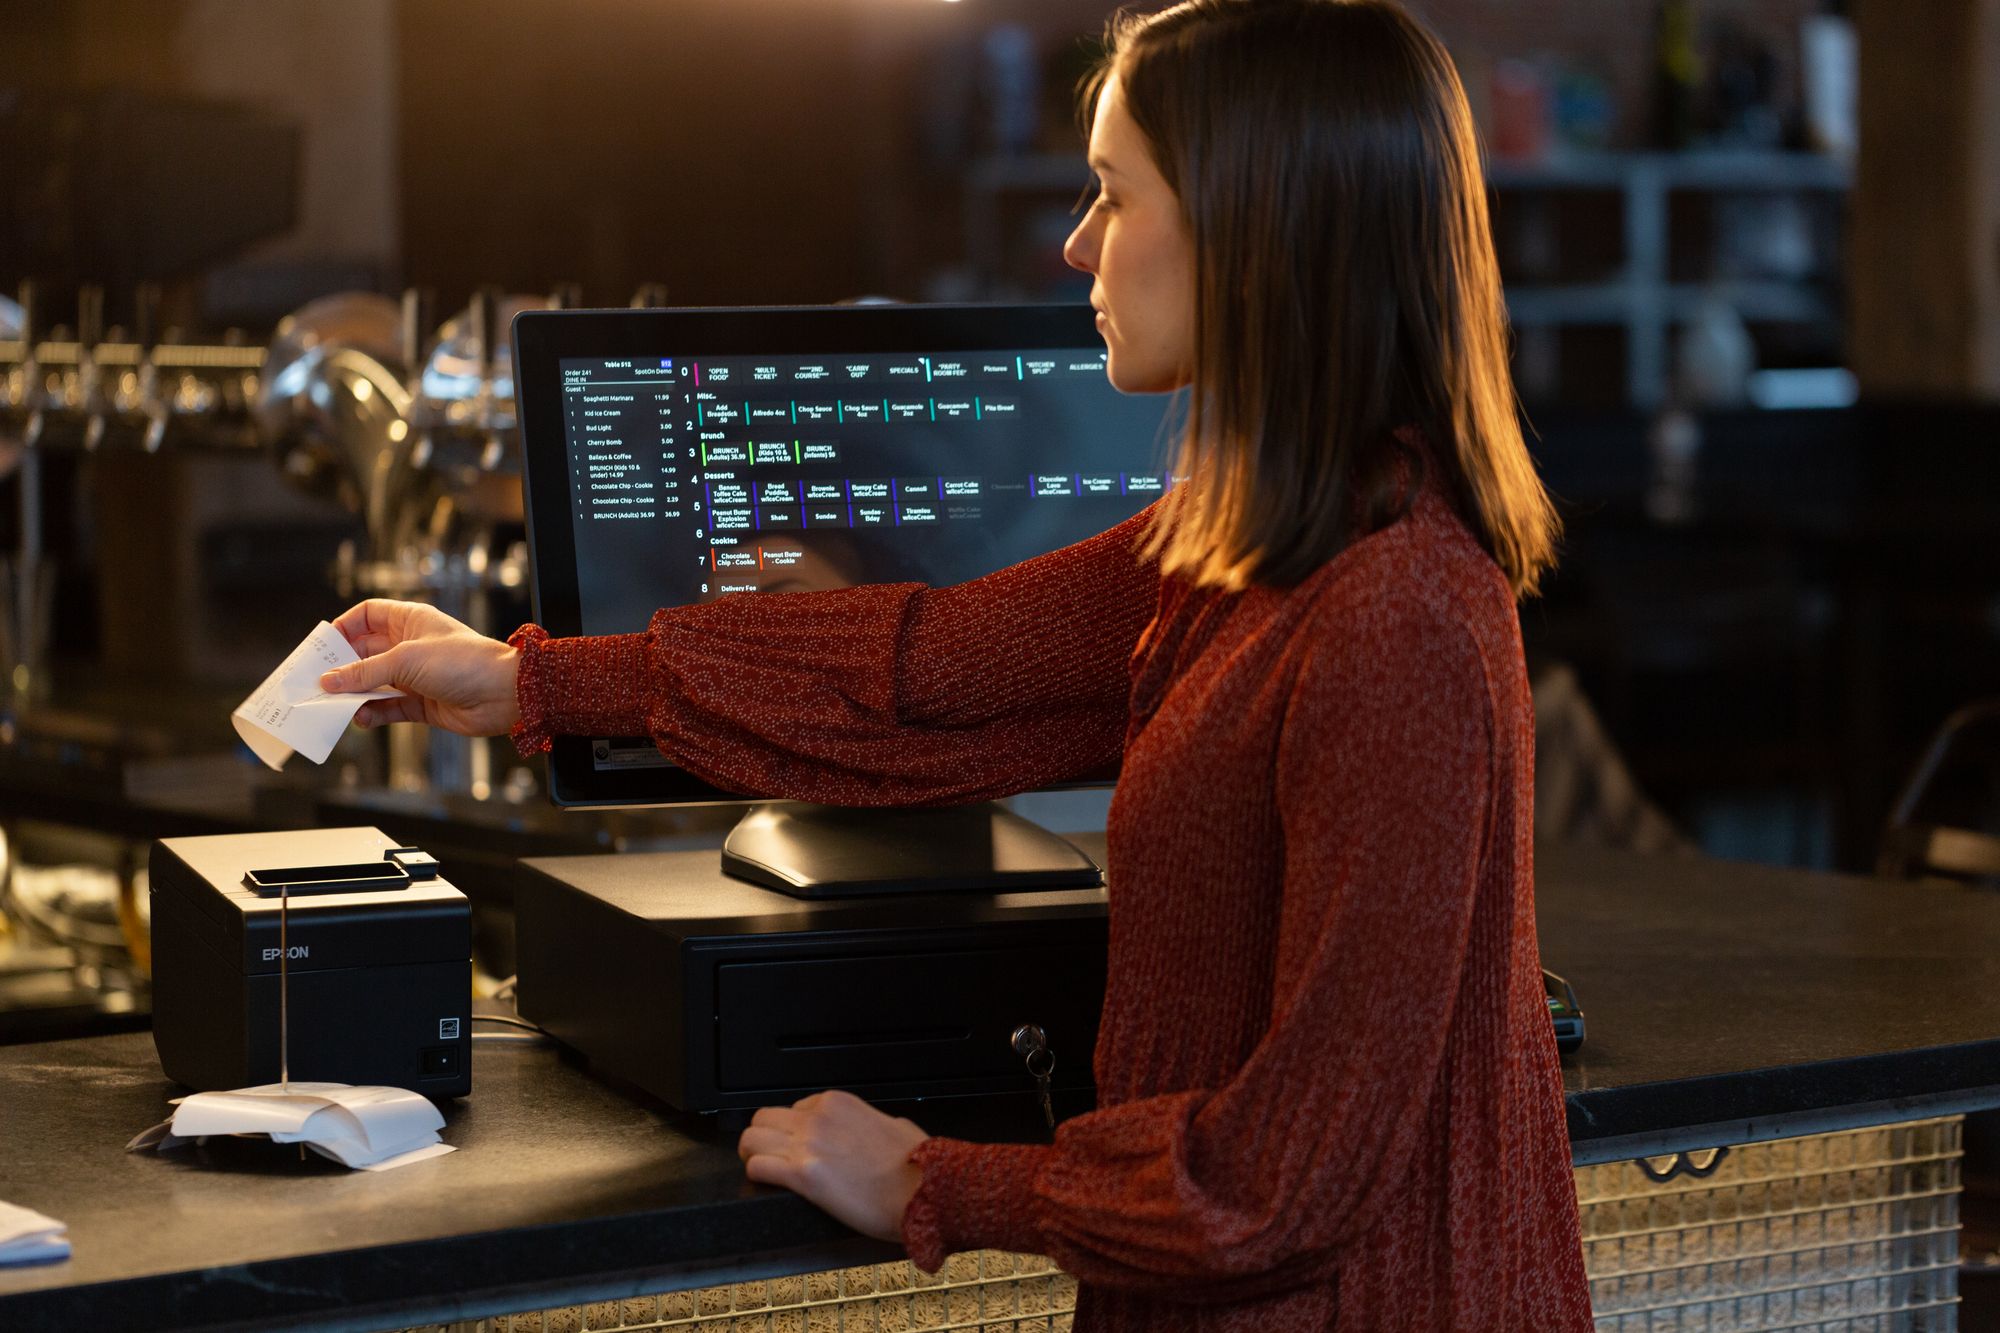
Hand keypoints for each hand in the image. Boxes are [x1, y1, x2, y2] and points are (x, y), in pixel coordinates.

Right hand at [318, 599, 521, 737]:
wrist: (504, 694)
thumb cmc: (463, 662)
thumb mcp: (406, 660)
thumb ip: (365, 672)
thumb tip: (328, 681)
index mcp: (410, 620)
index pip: (368, 615)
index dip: (345, 627)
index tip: (323, 645)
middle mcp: (411, 645)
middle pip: (365, 652)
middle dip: (342, 667)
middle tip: (316, 681)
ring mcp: (416, 676)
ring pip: (373, 683)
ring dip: (354, 694)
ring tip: (333, 705)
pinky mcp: (422, 703)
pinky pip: (387, 708)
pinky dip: (372, 714)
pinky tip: (360, 719)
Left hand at [737, 1089, 928, 1242]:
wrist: (924, 1191)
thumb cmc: (918, 1164)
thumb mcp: (899, 1127)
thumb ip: (879, 1123)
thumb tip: (880, 1131)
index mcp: (838, 1103)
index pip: (795, 1108)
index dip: (793, 1129)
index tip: (798, 1144)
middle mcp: (818, 1118)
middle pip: (764, 1118)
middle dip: (763, 1137)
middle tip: (768, 1155)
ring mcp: (808, 1145)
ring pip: (751, 1138)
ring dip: (752, 1154)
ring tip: (760, 1168)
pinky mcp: (803, 1176)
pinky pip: (758, 1167)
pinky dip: (756, 1175)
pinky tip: (765, 1183)